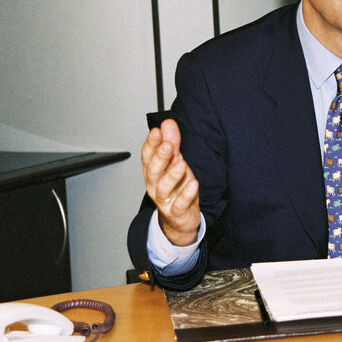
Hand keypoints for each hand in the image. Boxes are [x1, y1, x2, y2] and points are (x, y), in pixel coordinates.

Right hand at [141, 118, 200, 245]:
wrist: (180, 218)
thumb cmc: (177, 188)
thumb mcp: (176, 162)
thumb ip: (172, 143)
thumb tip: (168, 122)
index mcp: (153, 171)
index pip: (148, 156)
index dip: (151, 143)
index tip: (157, 131)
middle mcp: (155, 185)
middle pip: (153, 171)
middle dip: (159, 157)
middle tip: (167, 145)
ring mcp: (165, 200)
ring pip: (163, 188)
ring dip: (172, 175)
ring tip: (181, 163)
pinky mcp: (177, 212)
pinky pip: (179, 204)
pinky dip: (186, 195)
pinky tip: (194, 183)